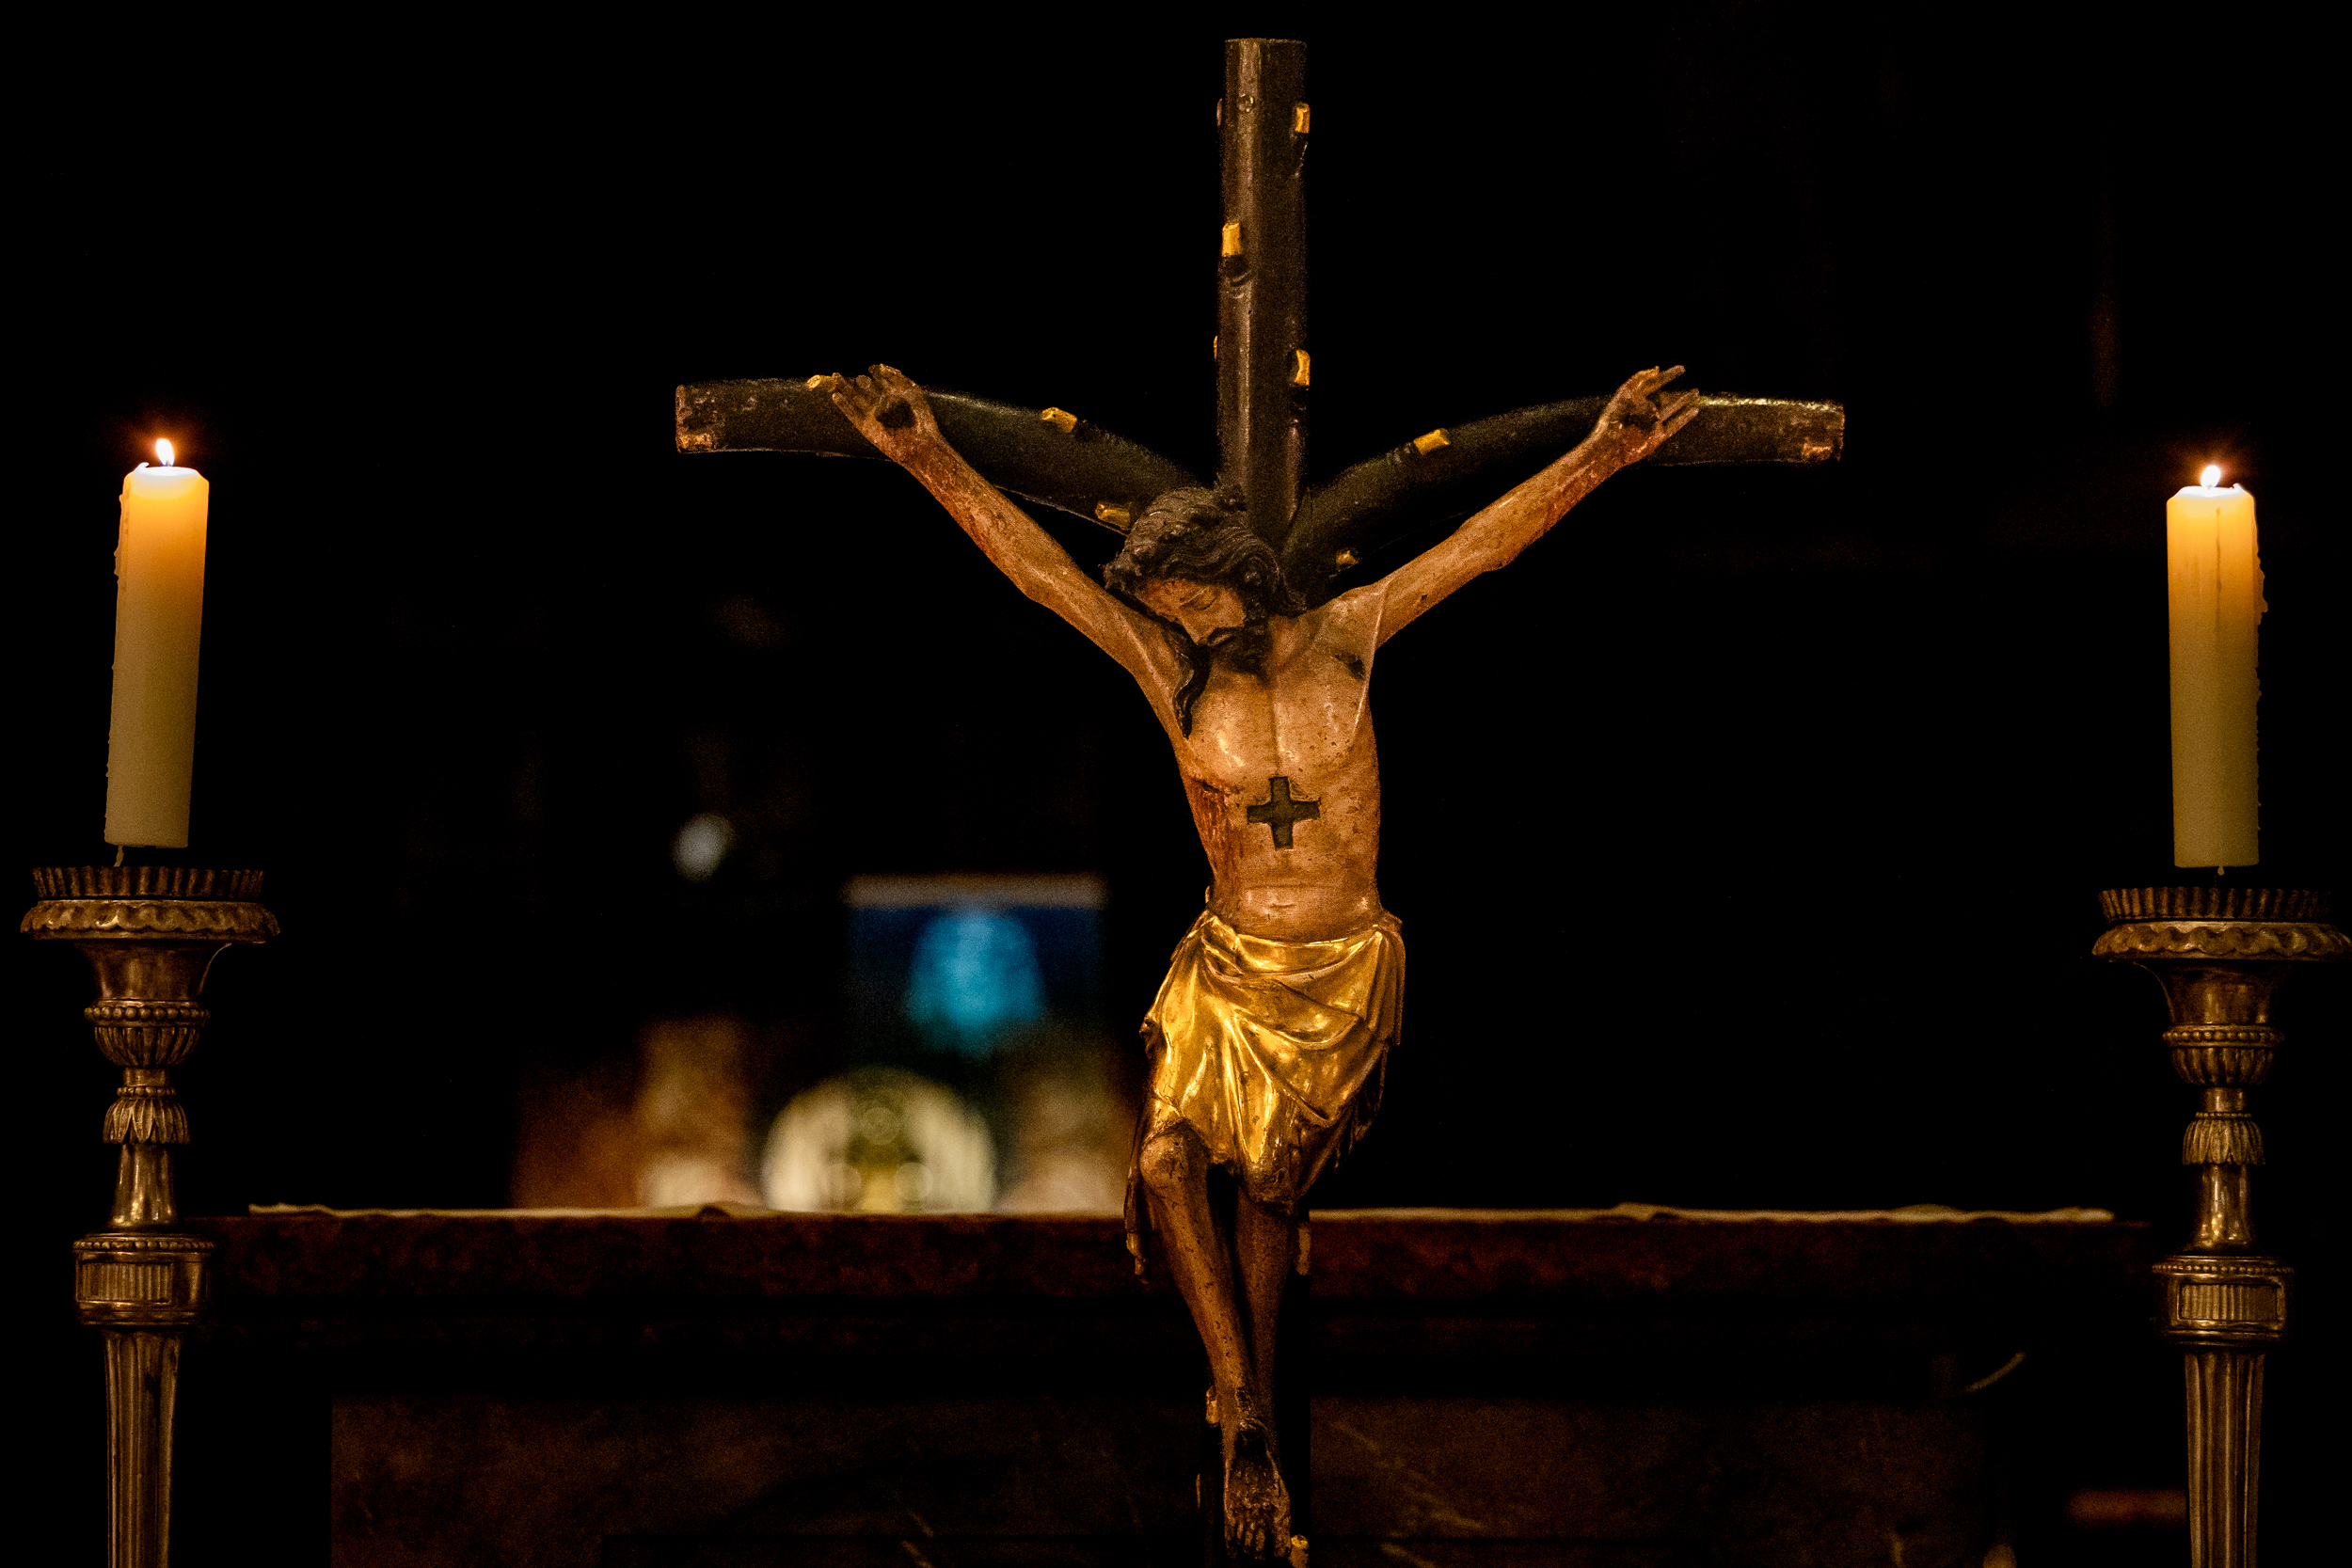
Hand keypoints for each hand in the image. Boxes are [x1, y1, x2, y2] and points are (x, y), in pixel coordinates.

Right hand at [820, 363, 941, 461]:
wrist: (919, 444)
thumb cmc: (920, 419)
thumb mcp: (912, 393)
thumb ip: (897, 379)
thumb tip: (880, 366)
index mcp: (894, 396)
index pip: (880, 381)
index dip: (875, 373)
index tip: (872, 368)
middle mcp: (881, 405)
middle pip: (865, 389)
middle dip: (858, 380)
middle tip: (853, 374)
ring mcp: (872, 416)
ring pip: (855, 399)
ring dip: (845, 388)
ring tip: (836, 376)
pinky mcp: (865, 428)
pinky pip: (852, 414)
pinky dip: (844, 405)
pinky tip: (836, 395)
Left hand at [1591, 365, 1701, 467]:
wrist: (1609, 446)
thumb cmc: (1613, 419)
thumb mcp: (1624, 394)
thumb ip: (1640, 379)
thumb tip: (1656, 369)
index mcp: (1635, 399)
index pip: (1654, 383)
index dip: (1668, 375)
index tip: (1682, 369)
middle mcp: (1644, 410)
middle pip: (1665, 398)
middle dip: (1679, 392)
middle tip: (1693, 385)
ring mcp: (1651, 424)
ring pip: (1672, 409)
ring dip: (1684, 402)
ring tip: (1695, 394)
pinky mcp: (1657, 437)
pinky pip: (1675, 425)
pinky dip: (1685, 417)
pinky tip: (1694, 410)